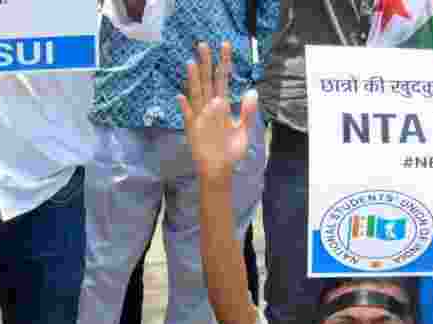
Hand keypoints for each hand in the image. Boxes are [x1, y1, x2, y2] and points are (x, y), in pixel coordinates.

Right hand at [179, 42, 255, 183]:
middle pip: (207, 80)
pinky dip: (185, 107)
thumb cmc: (231, 150)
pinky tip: (180, 97)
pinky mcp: (193, 128)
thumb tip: (252, 92)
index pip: (223, 78)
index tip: (225, 46)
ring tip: (191, 63)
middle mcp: (210, 106)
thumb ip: (248, 111)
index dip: (225, 62)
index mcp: (223, 104)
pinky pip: (188, 116)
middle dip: (206, 63)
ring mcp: (200, 116)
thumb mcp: (245, 130)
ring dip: (193, 79)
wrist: (220, 168)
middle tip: (203, 44)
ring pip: (196, 93)